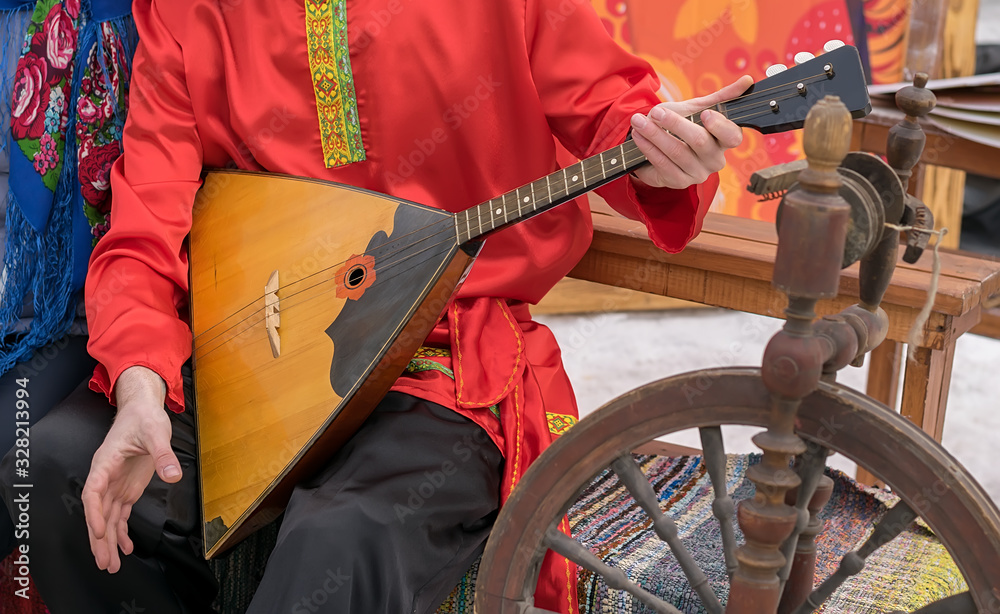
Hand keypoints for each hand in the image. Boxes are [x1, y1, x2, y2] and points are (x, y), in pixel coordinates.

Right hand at [82, 366, 179, 572]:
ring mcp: (115, 485)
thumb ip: (163, 454)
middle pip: (98, 513)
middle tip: (103, 563)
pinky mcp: (126, 488)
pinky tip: (125, 548)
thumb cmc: (144, 418)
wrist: (142, 410)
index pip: (93, 492)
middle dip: (99, 539)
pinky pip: (120, 514)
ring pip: (107, 518)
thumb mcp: (156, 433)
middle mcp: (106, 478)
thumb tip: (173, 475)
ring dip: (108, 541)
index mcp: (105, 463)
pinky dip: (121, 531)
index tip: (99, 532)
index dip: (94, 513)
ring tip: (110, 565)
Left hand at [629, 75, 752, 189]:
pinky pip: (663, 164)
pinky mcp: (679, 182)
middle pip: (700, 141)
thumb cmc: (684, 125)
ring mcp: (698, 173)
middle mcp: (715, 159)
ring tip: (638, 122)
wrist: (660, 146)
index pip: (732, 136)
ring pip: (677, 152)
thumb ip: (722, 96)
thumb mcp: (700, 108)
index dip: (720, 126)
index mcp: (725, 140)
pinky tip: (639, 137)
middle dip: (675, 124)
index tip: (705, 114)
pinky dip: (648, 148)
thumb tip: (748, 80)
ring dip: (655, 135)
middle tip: (656, 112)